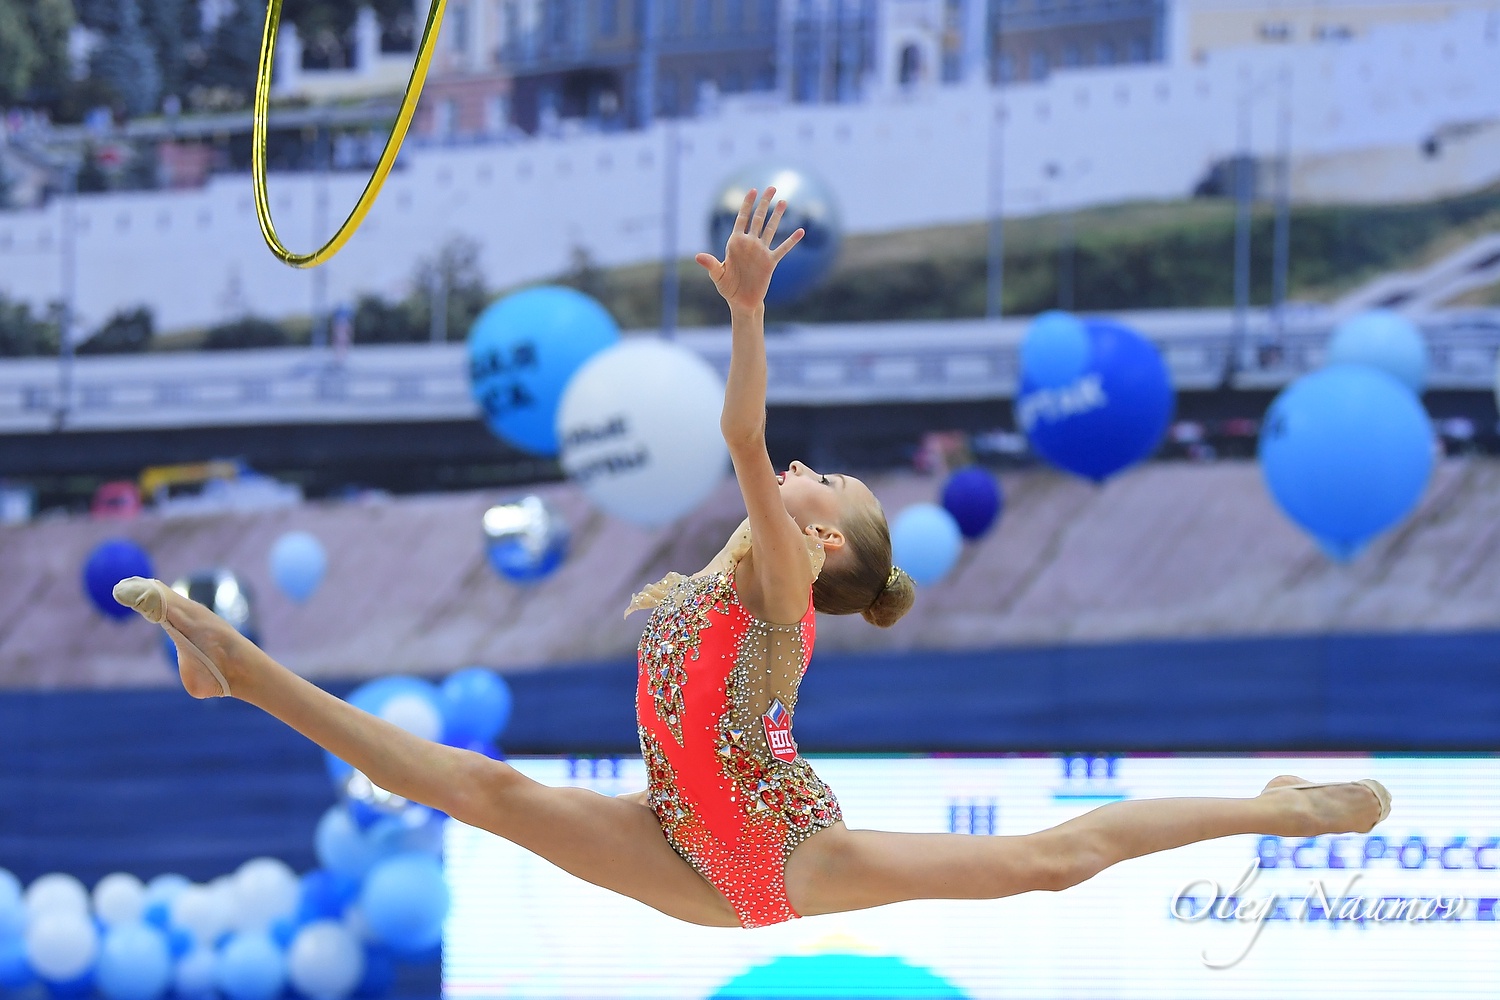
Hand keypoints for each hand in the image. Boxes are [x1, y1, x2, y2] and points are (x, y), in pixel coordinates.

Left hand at [695, 186, 804, 311]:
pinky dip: (791, 241)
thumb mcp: (718, 276)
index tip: (753, 190)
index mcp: (735, 243)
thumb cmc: (727, 288)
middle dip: (764, 203)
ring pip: (770, 229)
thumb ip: (711, 264)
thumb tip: (698, 257)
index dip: (747, 204)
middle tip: (772, 187)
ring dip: (777, 216)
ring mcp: (761, 252)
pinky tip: (801, 231)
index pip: (742, 218)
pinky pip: (782, 249)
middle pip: (758, 219)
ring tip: (784, 201)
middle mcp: (749, 244)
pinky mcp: (770, 262)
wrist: (742, 302)